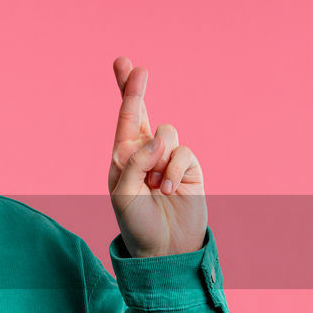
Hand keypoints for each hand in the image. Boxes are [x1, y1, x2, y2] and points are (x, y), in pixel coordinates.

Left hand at [107, 56, 206, 257]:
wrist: (164, 249)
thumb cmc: (136, 224)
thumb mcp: (124, 194)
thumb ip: (134, 163)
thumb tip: (157, 138)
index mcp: (123, 157)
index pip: (125, 119)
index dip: (126, 91)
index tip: (124, 63)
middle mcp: (144, 153)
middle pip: (144, 113)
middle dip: (137, 89)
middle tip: (137, 68)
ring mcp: (168, 159)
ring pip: (167, 133)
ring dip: (159, 157)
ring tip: (154, 184)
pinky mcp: (189, 168)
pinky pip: (182, 152)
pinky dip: (173, 168)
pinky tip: (168, 188)